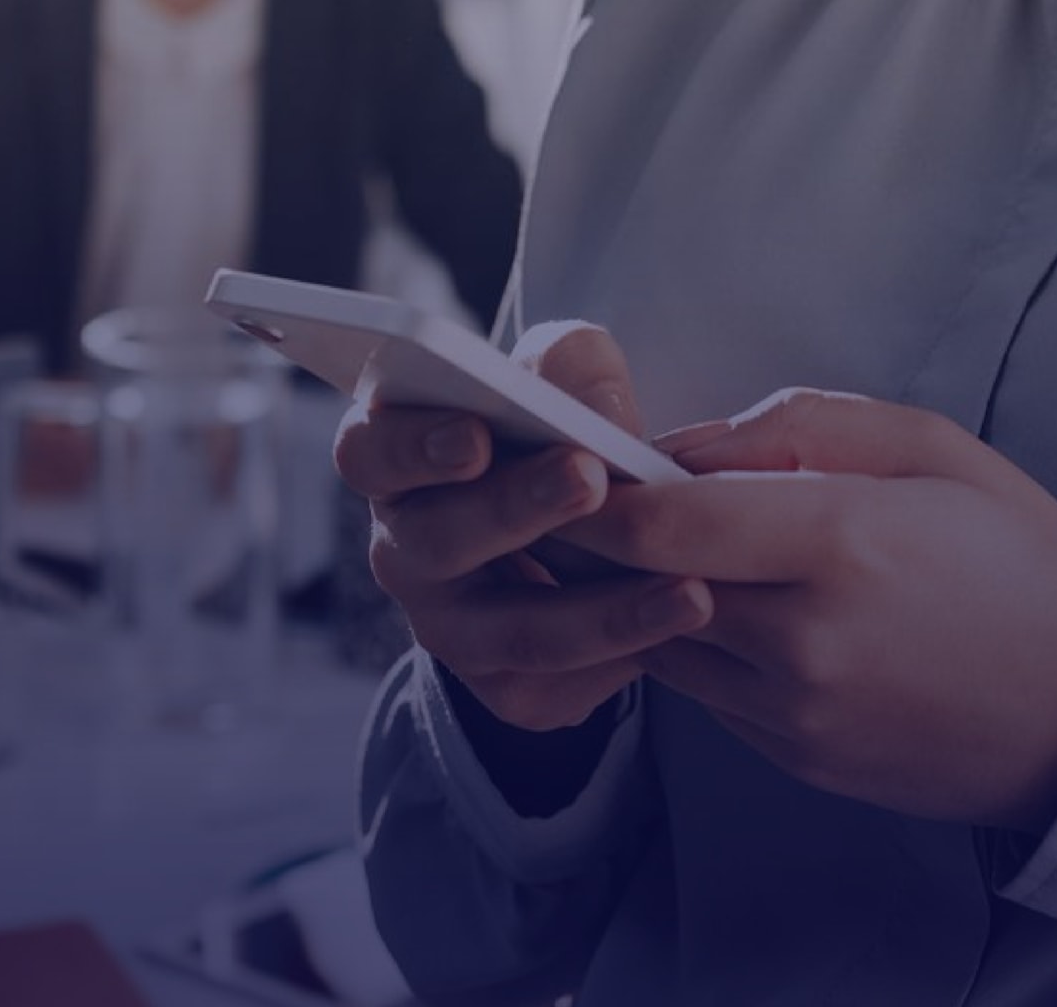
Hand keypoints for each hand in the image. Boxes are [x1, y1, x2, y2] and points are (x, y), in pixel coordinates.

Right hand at [331, 321, 715, 732]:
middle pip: (437, 541)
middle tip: (588, 477)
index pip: (369, 451)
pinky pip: (558, 682)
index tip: (478, 436)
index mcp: (394, 463)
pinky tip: (686, 624)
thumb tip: (600, 417)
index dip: (414, 446)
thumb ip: (572, 371)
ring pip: (511, 631)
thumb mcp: (561, 379)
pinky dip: (628, 655)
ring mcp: (447, 627)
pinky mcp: (503, 687)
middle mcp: (405, 552)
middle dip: (516, 509)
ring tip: (687, 588)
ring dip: (600, 611)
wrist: (584, 536)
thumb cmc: (551, 431)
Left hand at [565, 389, 1056, 832]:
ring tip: (632, 544)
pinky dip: (691, 643)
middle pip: (642, 585)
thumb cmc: (1026, 560)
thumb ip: (805, 428)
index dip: (595, 490)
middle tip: (566, 491)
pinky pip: (706, 691)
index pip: (664, 521)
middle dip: (596, 538)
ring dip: (633, 596)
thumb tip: (692, 445)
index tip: (566, 455)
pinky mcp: (796, 756)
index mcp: (841, 542)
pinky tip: (711, 603)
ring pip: (661, 643)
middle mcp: (804, 639)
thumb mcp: (937, 449)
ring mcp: (795, 712)